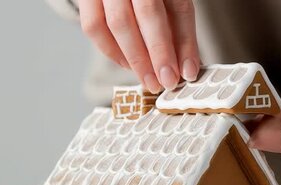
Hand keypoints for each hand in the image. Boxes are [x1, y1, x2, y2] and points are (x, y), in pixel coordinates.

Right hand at [78, 0, 199, 91]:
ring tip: (148, 78)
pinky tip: (127, 64)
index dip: (184, 42)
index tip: (186, 72)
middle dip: (158, 53)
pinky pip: (93, 26)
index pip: (178, 7)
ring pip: (118, 23)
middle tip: (165, 81)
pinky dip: (111, 51)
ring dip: (135, 58)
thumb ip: (180, 32)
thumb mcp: (171, 4)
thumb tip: (187, 69)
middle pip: (148, 12)